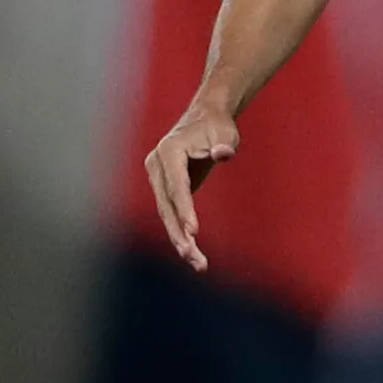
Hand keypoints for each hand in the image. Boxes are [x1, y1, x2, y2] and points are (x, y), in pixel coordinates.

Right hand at [144, 106, 237, 271]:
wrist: (206, 119)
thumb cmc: (218, 126)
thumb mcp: (226, 133)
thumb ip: (224, 144)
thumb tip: (223, 154)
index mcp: (169, 152)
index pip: (176, 185)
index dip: (184, 208)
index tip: (194, 231)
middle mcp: (156, 166)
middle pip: (166, 205)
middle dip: (179, 233)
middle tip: (194, 258)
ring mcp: (158, 178)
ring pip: (166, 214)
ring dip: (180, 239)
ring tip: (198, 263)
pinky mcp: (165, 188)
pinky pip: (171, 213)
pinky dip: (181, 232)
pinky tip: (193, 253)